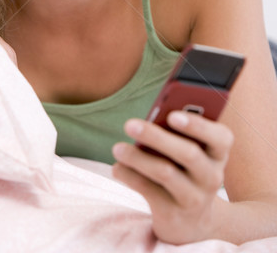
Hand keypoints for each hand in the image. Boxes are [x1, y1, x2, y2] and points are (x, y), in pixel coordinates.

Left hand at [112, 111, 233, 243]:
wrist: (192, 222)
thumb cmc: (186, 170)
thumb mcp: (191, 151)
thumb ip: (177, 134)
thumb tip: (149, 121)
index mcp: (218, 153)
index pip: (221, 137)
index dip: (198, 125)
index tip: (172, 115)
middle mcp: (212, 176)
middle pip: (189, 153)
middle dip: (157, 137)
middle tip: (130, 124)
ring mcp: (194, 198)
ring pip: (166, 173)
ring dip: (138, 158)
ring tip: (117, 148)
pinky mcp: (173, 214)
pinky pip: (149, 191)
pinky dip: (130, 176)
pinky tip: (117, 167)